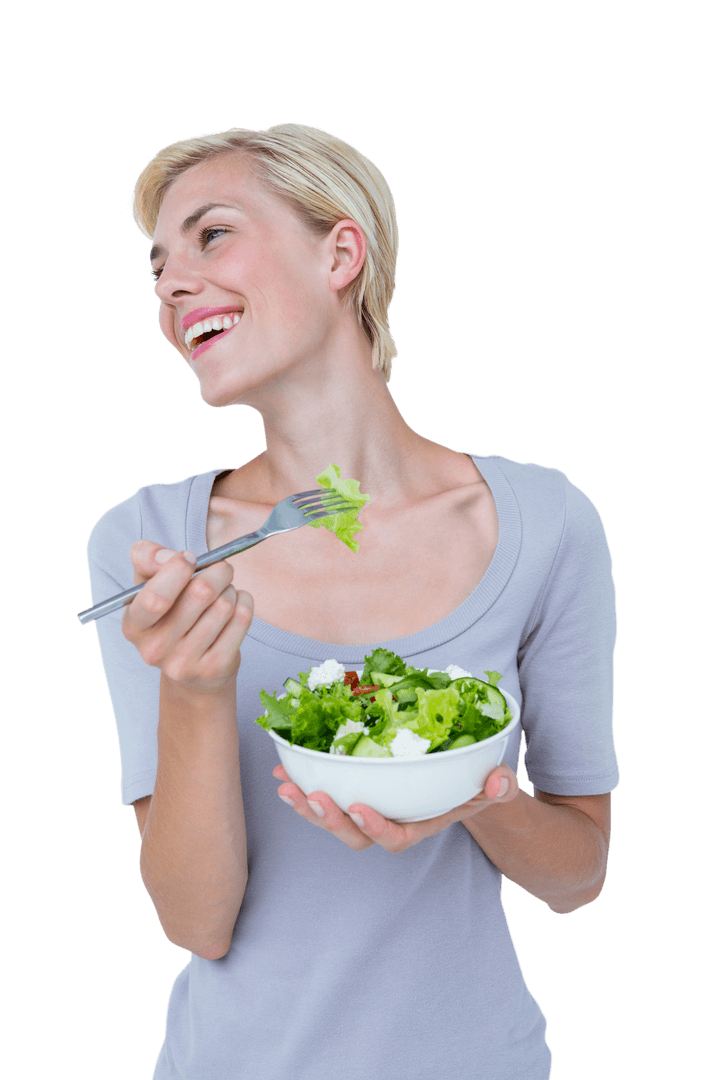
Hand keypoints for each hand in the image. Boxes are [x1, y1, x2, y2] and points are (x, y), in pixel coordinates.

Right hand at [122, 540, 253, 695]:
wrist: (191, 668)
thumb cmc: (169, 612)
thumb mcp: (149, 583)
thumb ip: (148, 558)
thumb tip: (172, 557)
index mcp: (134, 625)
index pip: (156, 597)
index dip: (178, 569)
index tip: (190, 558)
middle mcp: (155, 649)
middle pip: (201, 592)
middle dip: (218, 571)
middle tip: (220, 569)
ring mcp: (185, 663)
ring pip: (224, 604)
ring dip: (231, 589)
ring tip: (223, 594)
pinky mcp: (214, 668)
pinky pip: (241, 619)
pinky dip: (244, 603)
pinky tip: (235, 606)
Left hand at [272, 763, 518, 851]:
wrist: (459, 783)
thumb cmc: (473, 786)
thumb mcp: (491, 785)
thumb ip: (497, 786)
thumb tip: (499, 779)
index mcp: (419, 824)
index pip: (396, 837)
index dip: (375, 828)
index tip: (359, 807)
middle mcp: (389, 822)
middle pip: (355, 835)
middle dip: (331, 820)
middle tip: (313, 796)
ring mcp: (367, 812)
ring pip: (332, 821)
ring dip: (306, 806)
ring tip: (286, 787)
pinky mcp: (351, 796)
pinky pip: (323, 799)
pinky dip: (301, 788)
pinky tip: (282, 772)